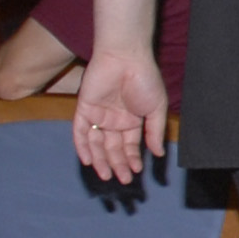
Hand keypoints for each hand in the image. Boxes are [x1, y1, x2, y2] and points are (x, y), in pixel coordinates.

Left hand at [69, 46, 168, 183]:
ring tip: (107, 175)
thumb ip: (155, 132)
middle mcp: (113, 119)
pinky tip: (88, 161)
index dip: (132, 158)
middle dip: (118, 164)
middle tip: (123, 180)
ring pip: (96, 143)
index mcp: (131, 119)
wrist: (126, 57)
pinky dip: (82, 146)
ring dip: (100, 160)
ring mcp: (98, 114)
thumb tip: (159, 153)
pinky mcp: (84, 107)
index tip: (136, 171)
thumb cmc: (145, 79)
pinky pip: (79, 131)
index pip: (129, 144)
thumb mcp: (156, 109)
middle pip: (113, 147)